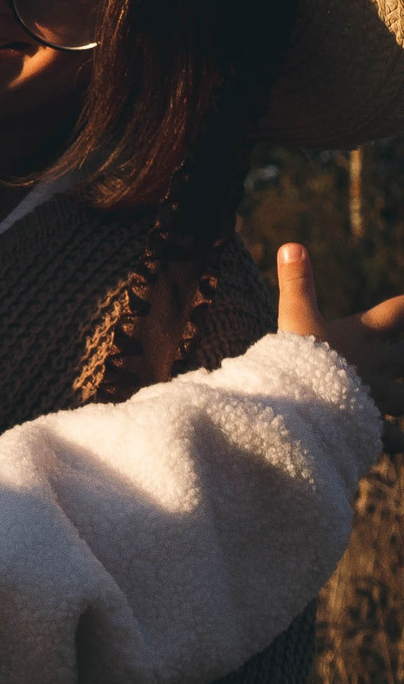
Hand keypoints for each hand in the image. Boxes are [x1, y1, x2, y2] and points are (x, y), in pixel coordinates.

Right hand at [277, 242, 403, 455]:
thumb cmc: (295, 362)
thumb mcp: (294, 319)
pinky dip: (397, 438)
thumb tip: (291, 245)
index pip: (401, 309)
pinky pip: (393, 435)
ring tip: (401, 395)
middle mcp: (381, 361)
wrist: (296, 411)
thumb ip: (297, 283)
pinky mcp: (369, 425)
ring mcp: (378, 395)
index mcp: (367, 332)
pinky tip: (399, 439)